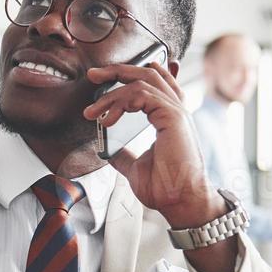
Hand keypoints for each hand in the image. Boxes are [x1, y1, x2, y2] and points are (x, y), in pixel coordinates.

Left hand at [82, 61, 215, 226]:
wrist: (179, 202)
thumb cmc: (165, 188)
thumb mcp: (135, 167)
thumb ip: (124, 154)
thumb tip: (109, 151)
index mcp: (169, 118)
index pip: (153, 83)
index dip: (129, 76)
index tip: (102, 80)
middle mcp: (175, 110)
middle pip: (149, 73)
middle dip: (118, 70)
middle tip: (93, 74)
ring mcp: (176, 112)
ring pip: (142, 81)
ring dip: (112, 93)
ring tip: (92, 112)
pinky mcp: (173, 117)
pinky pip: (142, 94)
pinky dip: (121, 102)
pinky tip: (108, 120)